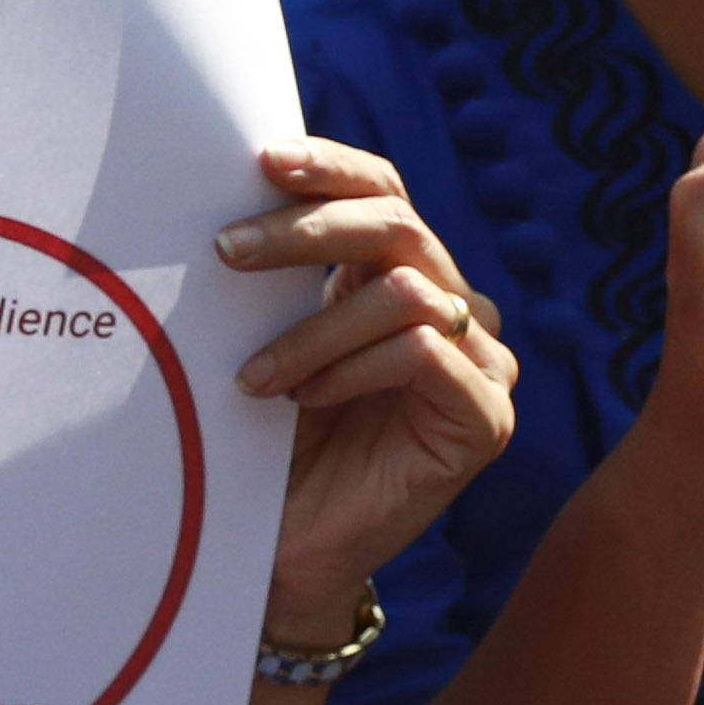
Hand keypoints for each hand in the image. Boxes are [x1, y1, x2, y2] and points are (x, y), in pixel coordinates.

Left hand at [216, 139, 515, 646]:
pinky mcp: (487, 419)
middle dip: (307, 231)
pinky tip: (306, 400)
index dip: (332, 167)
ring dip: (314, 331)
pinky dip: (352, 369)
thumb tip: (217, 197)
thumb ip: (271, 275)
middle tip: (226, 253)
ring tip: (256, 379)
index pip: (384, 192)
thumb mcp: (264, 338)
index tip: (262, 160)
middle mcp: (454, 308)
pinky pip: (425, 355)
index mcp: (400, 276)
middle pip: (398, 226)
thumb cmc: (269, 439)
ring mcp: (481, 364)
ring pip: (408, 293)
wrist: (285, 544)